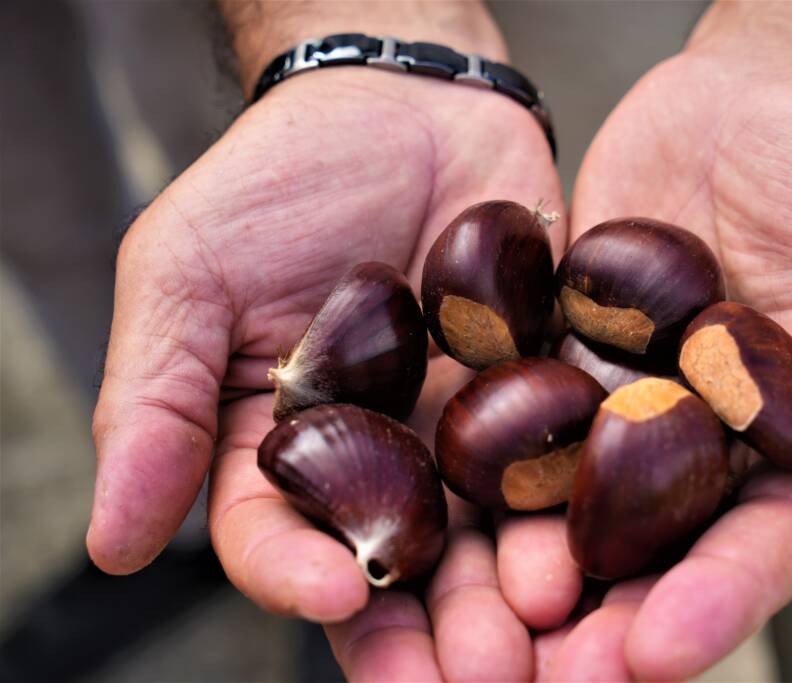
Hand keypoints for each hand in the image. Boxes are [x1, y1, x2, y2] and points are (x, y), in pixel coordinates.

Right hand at [87, 62, 564, 679]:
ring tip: (552, 625)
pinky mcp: (550, 392)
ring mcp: (473, 434)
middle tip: (480, 673)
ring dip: (523, 591)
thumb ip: (159, 405)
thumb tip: (110, 544)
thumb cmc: (279, 180)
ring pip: (496, 536)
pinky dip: (591, 501)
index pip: (283, 538)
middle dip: (436, 628)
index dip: (302, 573)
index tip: (341, 590)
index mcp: (287, 452)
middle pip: (404, 568)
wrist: (405, 104)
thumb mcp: (188, 275)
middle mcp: (384, 462)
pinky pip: (574, 455)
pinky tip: (613, 541)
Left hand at [529, 5, 791, 679]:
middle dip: (604, 613)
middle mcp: (707, 443)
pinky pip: (516, 394)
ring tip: (480, 613)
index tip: (660, 649)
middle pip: (655, 545)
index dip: (719, 599)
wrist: (777, 90)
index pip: (764, 544)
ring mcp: (625, 394)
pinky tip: (436, 490)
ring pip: (570, 490)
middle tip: (548, 674)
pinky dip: (479, 444)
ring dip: (527, 556)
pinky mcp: (561, 341)